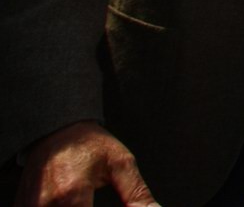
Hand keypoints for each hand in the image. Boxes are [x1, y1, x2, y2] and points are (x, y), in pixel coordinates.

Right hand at [16, 121, 156, 206]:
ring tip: (83, 200)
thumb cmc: (88, 143)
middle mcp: (45, 204)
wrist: (56, 129)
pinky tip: (70, 203)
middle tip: (92, 201)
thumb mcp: (120, 163)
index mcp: (72, 194)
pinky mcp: (22, 206)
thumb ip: (136, 193)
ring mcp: (29, 206)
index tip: (106, 206)